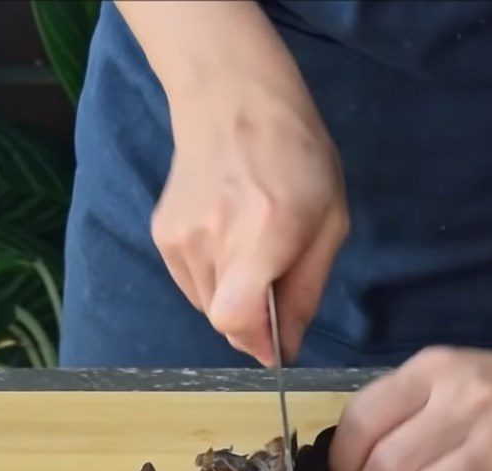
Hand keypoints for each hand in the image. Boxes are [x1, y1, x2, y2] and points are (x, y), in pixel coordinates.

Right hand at [147, 7, 347, 364]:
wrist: (231, 99)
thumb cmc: (297, 155)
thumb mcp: (330, 221)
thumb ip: (306, 290)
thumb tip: (286, 350)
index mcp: (266, 229)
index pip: (235, 319)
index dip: (255, 342)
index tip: (275, 343)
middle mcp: (214, 237)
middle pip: (223, 320)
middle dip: (254, 320)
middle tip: (274, 279)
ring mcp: (179, 236)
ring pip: (207, 306)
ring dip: (234, 298)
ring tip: (250, 250)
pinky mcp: (161, 235)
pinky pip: (191, 285)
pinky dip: (214, 280)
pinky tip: (227, 241)